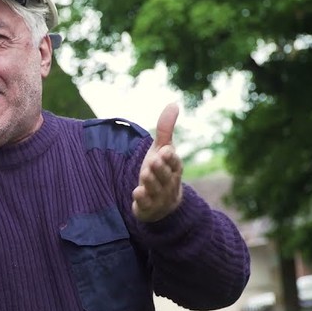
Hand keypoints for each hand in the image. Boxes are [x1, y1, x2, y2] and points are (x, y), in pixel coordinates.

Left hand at [132, 103, 183, 221]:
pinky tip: (136, 192)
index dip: (171, 158)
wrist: (161, 204)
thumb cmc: (162, 171)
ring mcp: (158, 197)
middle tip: (154, 160)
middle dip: (160, 169)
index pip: (175, 163)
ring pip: (155, 189)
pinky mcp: (147, 207)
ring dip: (150, 181)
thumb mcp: (162, 150)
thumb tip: (173, 103)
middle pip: (165, 176)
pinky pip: (145, 204)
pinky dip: (141, 199)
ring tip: (145, 173)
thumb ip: (166, 129)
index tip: (166, 150)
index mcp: (174, 169)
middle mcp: (168, 183)